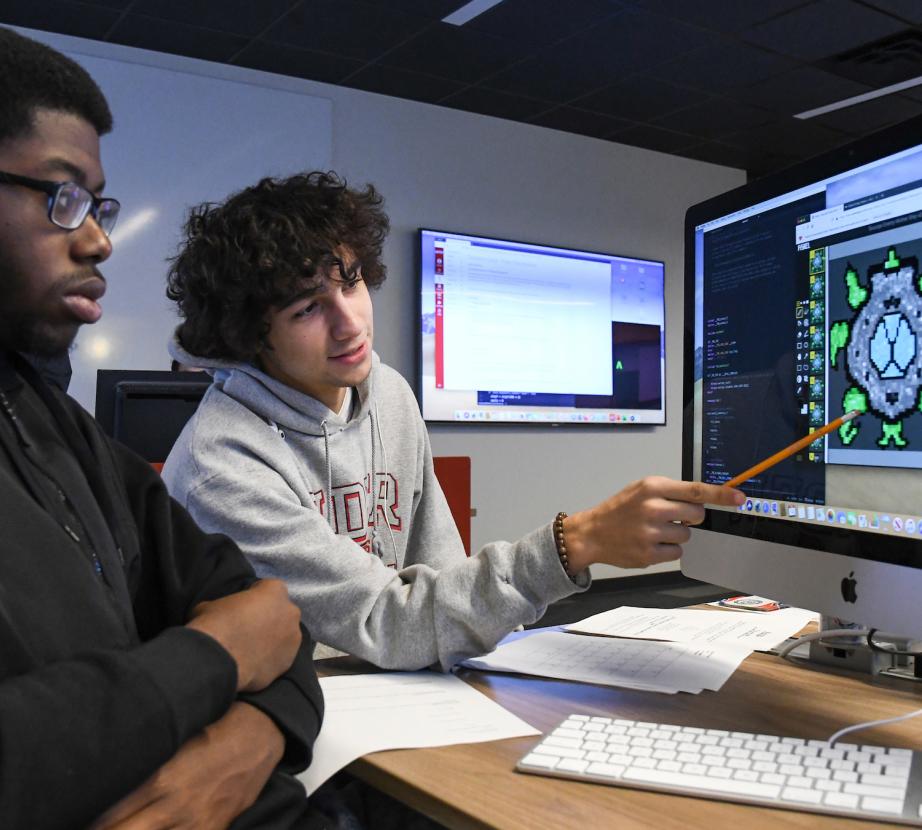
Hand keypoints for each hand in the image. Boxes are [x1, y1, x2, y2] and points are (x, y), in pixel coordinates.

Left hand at [89, 703, 283, 829]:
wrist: (263, 731)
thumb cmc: (217, 722)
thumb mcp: (176, 732)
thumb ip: (143, 756)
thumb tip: (106, 769)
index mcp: (160, 778)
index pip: (106, 816)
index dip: (85, 820)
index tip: (72, 815)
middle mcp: (174, 807)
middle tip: (85, 823)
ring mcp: (195, 823)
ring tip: (120, 826)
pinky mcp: (214, 829)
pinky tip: (152, 827)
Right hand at [186, 579, 301, 692]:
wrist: (217, 659)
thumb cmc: (215, 624)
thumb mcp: (212, 604)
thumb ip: (227, 605)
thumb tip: (221, 613)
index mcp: (274, 590)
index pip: (268, 588)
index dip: (255, 595)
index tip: (244, 605)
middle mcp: (290, 612)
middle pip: (281, 611)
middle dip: (268, 617)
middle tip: (249, 628)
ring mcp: (293, 638)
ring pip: (284, 635)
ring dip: (273, 638)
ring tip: (251, 648)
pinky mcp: (288, 662)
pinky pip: (280, 657)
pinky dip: (270, 659)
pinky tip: (253, 663)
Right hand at [563, 476, 744, 571]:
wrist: (592, 533)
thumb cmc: (620, 509)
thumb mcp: (641, 490)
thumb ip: (671, 492)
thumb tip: (704, 499)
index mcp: (652, 487)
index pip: (696, 490)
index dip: (722, 495)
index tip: (740, 498)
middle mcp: (653, 508)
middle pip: (696, 515)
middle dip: (690, 518)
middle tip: (672, 517)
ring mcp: (651, 532)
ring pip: (687, 536)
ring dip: (676, 535)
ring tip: (654, 531)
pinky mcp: (649, 553)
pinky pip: (677, 553)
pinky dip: (667, 550)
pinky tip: (650, 543)